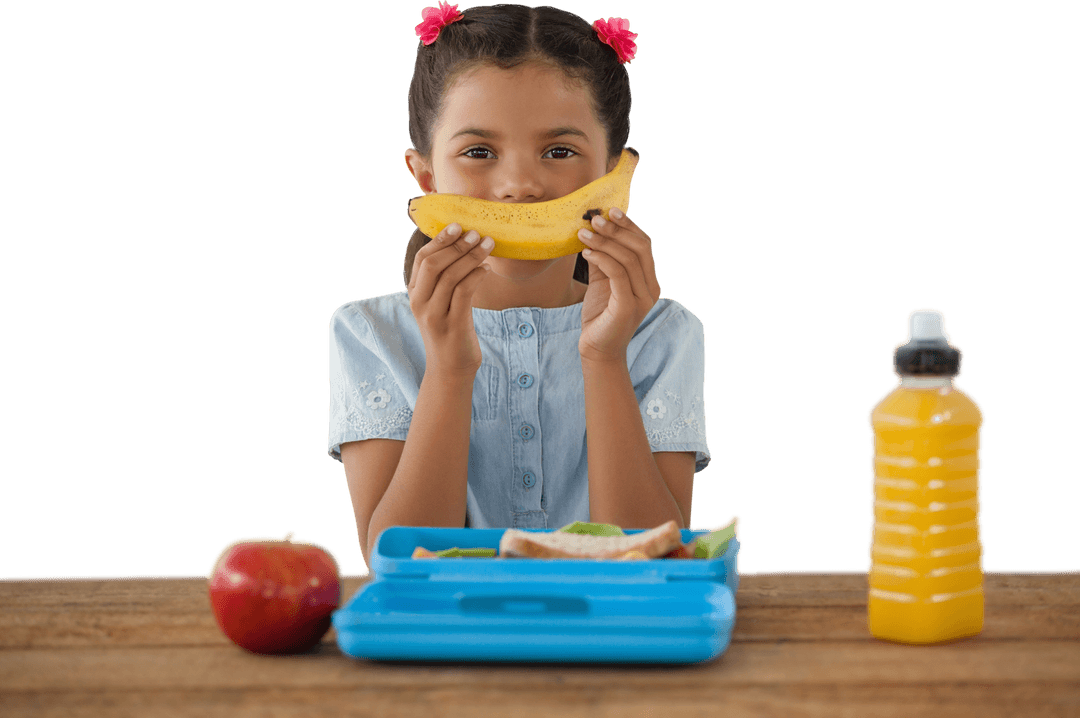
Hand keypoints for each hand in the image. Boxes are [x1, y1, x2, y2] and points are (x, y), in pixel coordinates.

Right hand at [407, 223, 494, 377]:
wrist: (449, 369)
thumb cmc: (449, 331)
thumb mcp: (439, 304)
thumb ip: (442, 281)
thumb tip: (460, 247)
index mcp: (415, 294)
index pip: (422, 259)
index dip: (439, 240)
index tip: (457, 225)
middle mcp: (420, 303)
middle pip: (434, 264)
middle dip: (456, 245)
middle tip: (476, 233)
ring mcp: (435, 315)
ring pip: (451, 276)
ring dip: (471, 257)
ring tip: (488, 246)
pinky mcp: (452, 325)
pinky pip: (464, 293)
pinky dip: (476, 276)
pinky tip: (486, 269)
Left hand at [576, 208, 660, 363]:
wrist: (597, 349)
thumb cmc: (600, 315)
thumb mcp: (602, 282)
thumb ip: (603, 259)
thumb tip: (593, 231)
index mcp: (649, 280)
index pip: (644, 244)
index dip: (629, 225)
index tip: (609, 210)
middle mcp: (651, 288)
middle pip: (640, 247)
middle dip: (617, 229)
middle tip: (594, 218)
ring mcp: (642, 298)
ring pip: (628, 259)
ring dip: (604, 242)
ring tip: (583, 232)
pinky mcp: (628, 307)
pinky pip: (617, 274)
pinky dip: (602, 259)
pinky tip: (586, 253)